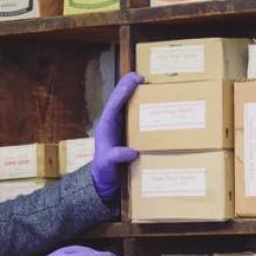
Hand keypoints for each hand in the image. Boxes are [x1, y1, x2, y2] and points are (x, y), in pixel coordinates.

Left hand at [91, 72, 143, 201]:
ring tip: (145, 82)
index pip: (114, 105)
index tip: (134, 81)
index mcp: (106, 127)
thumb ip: (116, 157)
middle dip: (128, 86)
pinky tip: (151, 101)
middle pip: (119, 99)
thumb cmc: (104, 171)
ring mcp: (119, 126)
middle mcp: (112, 123)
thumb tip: (131, 151)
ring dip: (134, 93)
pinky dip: (140, 105)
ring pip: (126, 104)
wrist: (104, 179)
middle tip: (141, 76)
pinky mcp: (127, 131)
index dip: (123, 92)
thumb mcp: (107, 165)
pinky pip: (133, 114)